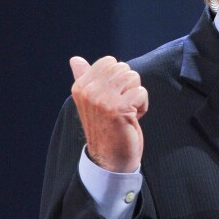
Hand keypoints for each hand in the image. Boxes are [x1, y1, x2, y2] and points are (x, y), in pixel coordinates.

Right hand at [69, 56, 147, 172]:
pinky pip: (142, 92)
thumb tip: (75, 59)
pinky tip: (132, 119)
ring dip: (136, 96)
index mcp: (80, 87)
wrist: (110, 159)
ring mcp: (103, 100)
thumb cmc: (105, 128)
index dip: (118, 79)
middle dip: (129, 87)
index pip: (109, 61)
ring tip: (126, 113)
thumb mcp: (92, 101)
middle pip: (124, 68)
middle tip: (121, 108)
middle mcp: (88, 91)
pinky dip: (143, 106)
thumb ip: (85, 78)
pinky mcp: (119, 108)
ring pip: (134, 78)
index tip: (112, 99)